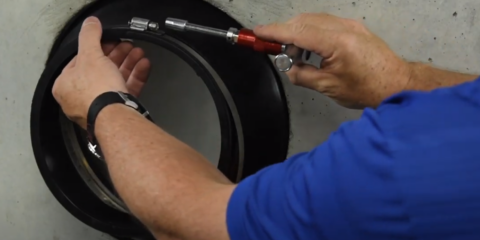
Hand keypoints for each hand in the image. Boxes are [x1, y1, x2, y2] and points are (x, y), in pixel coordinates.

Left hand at [52, 17, 150, 127]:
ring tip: (138, 54)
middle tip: (127, 45)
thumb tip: (90, 24)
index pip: (79, 61)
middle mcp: (79, 98)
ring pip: (115, 80)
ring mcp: (99, 106)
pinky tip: (143, 67)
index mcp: (65, 85)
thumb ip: (90, 36)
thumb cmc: (95, 91)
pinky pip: (125, 91)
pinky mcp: (116, 111)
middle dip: (117, 55)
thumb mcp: (90, 55)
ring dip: (128, 64)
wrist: (114, 117)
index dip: (95, 48)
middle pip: (100, 70)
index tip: (108, 40)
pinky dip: (135, 78)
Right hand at [254, 13, 411, 108]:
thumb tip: (289, 68)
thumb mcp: (328, 87)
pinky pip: (326, 23)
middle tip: (276, 51)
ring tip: (295, 54)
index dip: (274, 32)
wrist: (397, 84)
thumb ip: (302, 75)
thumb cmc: (366, 88)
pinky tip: (310, 48)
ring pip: (314, 19)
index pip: (297, 32)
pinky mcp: (354, 28)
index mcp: (336, 42)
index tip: (257, 33)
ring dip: (298, 32)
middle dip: (285, 32)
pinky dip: (312, 31)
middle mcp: (343, 28)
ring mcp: (350, 25)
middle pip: (304, 21)